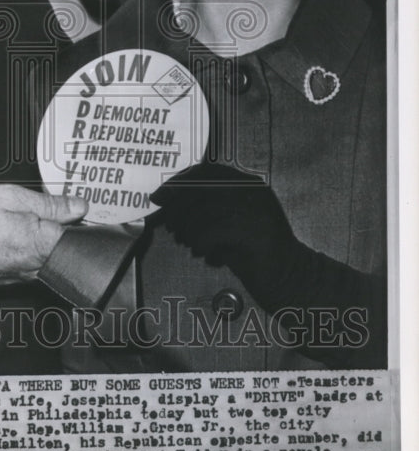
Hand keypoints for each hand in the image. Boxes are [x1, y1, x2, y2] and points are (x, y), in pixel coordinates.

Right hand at [0, 184, 87, 289]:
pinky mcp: (16, 279)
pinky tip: (13, 233)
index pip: (82, 232)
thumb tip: (78, 206)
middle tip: (44, 206)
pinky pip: (35, 262)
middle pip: (69, 245)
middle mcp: (40, 266)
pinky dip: (31, 247)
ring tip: (22, 218)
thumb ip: (48, 203)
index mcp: (43, 243)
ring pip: (52, 254)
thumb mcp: (7, 197)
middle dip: (64, 225)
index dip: (80, 214)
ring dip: (46, 236)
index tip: (73, 202)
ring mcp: (28, 275)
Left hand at [153, 162, 297, 288]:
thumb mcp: (228, 221)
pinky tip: (210, 257)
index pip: (204, 171)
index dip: (177, 183)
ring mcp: (255, 209)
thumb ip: (202, 205)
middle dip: (177, 210)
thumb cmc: (253, 251)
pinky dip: (202, 246)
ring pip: (201, 213)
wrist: (291, 278)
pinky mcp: (253, 232)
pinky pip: (210, 233)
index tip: (159, 197)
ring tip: (194, 246)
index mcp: (248, 183)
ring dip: (189, 233)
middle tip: (172, 229)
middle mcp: (252, 191)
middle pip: (199, 190)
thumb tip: (162, 198)